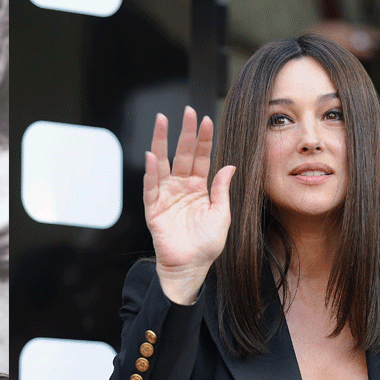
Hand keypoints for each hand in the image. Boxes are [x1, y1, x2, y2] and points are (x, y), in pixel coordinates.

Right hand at [143, 107, 235, 303]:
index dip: (203, 140)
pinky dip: (150, 171)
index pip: (200, 157)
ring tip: (161, 122)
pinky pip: (151, 187)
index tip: (207, 120)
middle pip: (181, 154)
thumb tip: (228, 165)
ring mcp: (166, 196)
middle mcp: (180, 187)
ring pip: (162, 164)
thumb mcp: (222, 215)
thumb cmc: (206, 244)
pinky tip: (152, 155)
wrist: (191, 267)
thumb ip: (222, 190)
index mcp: (198, 188)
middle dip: (184, 132)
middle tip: (187, 111)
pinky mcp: (154, 208)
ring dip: (161, 142)